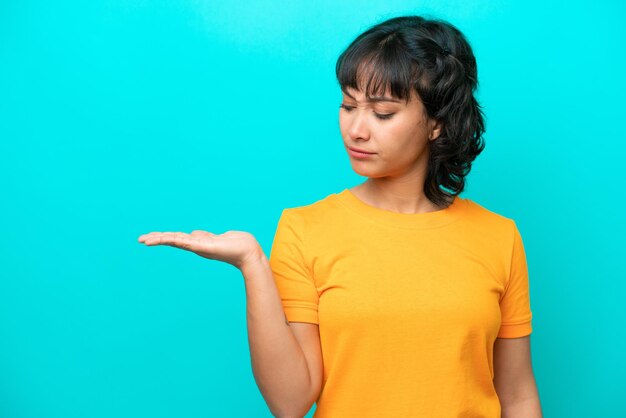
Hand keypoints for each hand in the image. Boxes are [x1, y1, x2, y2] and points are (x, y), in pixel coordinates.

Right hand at [137, 230, 262, 269]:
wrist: (248, 251)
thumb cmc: (236, 244)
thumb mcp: (216, 237)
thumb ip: (204, 236)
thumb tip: (193, 233)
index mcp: (198, 242)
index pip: (176, 238)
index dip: (163, 237)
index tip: (149, 237)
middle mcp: (196, 245)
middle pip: (172, 240)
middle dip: (157, 239)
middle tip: (140, 240)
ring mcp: (199, 247)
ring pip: (176, 241)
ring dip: (161, 240)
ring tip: (145, 240)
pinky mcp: (205, 247)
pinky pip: (187, 242)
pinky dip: (175, 240)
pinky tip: (164, 238)